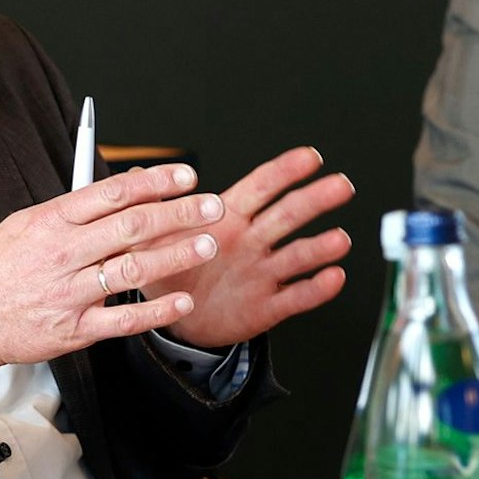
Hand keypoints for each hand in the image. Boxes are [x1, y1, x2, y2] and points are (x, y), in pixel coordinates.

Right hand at [0, 163, 222, 386]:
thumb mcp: (25, 225)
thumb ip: (71, 210)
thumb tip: (119, 192)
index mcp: (53, 220)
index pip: (113, 193)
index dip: (155, 181)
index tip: (186, 176)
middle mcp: (64, 252)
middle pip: (132, 225)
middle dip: (179, 213)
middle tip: (213, 207)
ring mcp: (70, 291)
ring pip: (132, 268)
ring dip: (176, 255)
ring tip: (208, 245)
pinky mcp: (74, 328)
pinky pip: (123, 319)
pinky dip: (156, 311)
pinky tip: (182, 302)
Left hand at [148, 146, 354, 348]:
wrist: (178, 321)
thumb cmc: (171, 271)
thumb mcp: (152, 239)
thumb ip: (151, 208)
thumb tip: (138, 172)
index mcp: (227, 219)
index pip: (260, 187)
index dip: (285, 171)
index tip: (310, 157)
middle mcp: (251, 242)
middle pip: (287, 215)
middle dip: (315, 199)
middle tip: (340, 185)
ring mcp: (262, 273)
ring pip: (296, 255)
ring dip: (320, 247)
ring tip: (339, 239)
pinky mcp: (267, 306)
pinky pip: (294, 296)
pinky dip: (315, 288)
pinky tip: (333, 277)